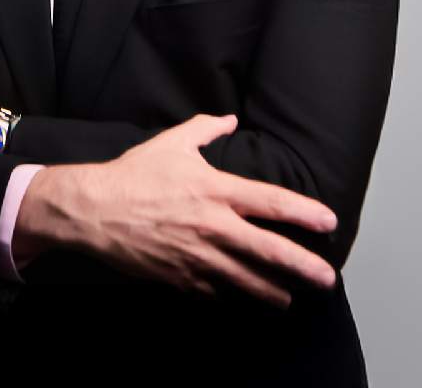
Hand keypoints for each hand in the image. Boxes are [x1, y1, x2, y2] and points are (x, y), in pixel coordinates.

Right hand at [14, 113, 337, 307]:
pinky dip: (231, 298)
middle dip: (303, 266)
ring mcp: (198, 257)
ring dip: (273, 292)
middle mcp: (213, 226)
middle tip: (327, 278)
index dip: (304, 213)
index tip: (329, 223)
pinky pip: (214, 292)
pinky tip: (244, 302)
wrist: (93, 210)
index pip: (271, 203)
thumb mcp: (171, 143)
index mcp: (216, 190)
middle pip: (270, 251)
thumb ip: (205, 128)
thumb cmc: (132, 175)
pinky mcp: (179, 278)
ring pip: (246, 280)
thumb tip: (229, 119)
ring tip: (291, 299)